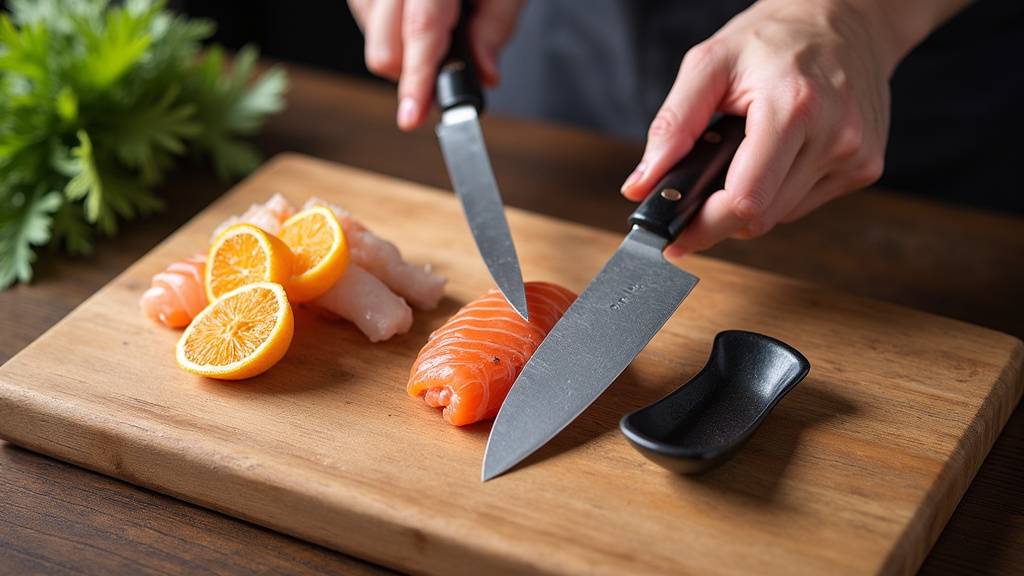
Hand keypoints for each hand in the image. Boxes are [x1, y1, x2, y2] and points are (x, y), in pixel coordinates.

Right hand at [348, 0, 523, 130]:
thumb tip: (486, 76)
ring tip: (437, 22)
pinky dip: (391, 33)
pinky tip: (413, 15)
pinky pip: (367, 25)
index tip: (412, 116)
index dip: (416, 80)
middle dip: (412, 73)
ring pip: (373, 42)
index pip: (421, 30)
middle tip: (449, 60)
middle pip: (383, 50)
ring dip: (403, 52)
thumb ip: (495, 28)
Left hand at [620, 0, 907, 256]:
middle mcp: (834, 135)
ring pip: (781, 216)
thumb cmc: (774, 39)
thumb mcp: (708, 65)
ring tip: (740, 161)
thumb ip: (672, 127)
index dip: (704, 226)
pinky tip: (774, 158)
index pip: (744, 200)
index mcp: (794, 106)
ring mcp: (854, 155)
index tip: (676, 237)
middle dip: (719, 217)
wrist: (845, 18)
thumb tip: (641, 185)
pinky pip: (803, 203)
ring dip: (750, 203)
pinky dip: (778, 192)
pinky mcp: (865, 166)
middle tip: (695, 202)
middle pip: (761, 217)